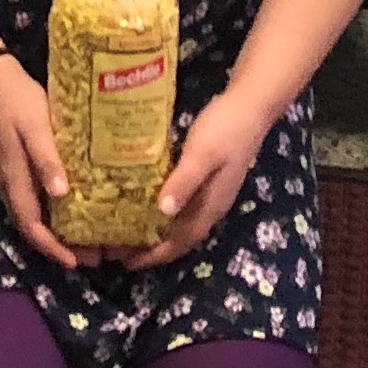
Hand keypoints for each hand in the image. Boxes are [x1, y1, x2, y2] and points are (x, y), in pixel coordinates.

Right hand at [0, 49, 83, 269]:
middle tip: (94, 255)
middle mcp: (11, 188)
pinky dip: (56, 215)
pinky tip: (76, 209)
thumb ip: (47, 160)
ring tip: (90, 238)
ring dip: (59, 233)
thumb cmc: (19, 103)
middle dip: (61, 247)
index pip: (32, 228)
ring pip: (35, 218)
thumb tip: (61, 195)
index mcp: (14, 182)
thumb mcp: (36, 128)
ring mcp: (12, 181)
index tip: (76, 262)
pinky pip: (36, 203)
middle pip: (34, 229)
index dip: (52, 249)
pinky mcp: (18, 171)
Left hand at [126, 90, 269, 267]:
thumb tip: (162, 212)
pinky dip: (161, 210)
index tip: (126, 263)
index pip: (180, 243)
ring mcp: (210, 193)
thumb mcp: (202, 155)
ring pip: (179, 223)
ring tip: (125, 230)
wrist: (250, 104)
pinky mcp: (206, 178)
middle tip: (117, 249)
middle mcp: (210, 206)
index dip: (154, 256)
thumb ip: (184, 182)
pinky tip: (144, 201)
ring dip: (155, 231)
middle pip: (179, 238)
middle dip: (150, 248)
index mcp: (210, 207)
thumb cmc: (225, 129)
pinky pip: (181, 205)